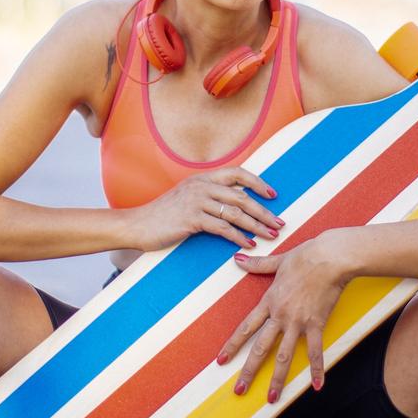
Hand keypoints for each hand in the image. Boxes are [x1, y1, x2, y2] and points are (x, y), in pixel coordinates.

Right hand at [130, 167, 283, 251]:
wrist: (137, 224)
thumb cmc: (163, 214)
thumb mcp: (187, 197)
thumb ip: (208, 195)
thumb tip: (234, 204)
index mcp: (203, 178)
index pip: (237, 173)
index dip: (257, 182)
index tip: (273, 194)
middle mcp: (202, 186)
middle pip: (242, 196)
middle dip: (264, 211)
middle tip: (280, 223)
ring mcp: (197, 201)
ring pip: (236, 212)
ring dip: (257, 225)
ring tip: (271, 235)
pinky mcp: (192, 219)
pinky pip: (223, 228)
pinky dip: (239, 237)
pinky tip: (249, 244)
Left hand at [217, 234, 344, 400]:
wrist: (328, 258)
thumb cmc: (304, 256)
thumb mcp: (278, 261)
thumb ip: (258, 265)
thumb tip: (238, 258)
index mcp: (269, 301)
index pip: (246, 328)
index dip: (232, 346)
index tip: (221, 361)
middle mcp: (280, 315)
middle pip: (260, 348)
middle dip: (249, 371)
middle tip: (239, 390)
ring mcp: (298, 322)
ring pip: (284, 356)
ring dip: (278, 379)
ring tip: (272, 398)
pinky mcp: (316, 324)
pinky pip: (315, 351)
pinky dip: (317, 370)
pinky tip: (317, 386)